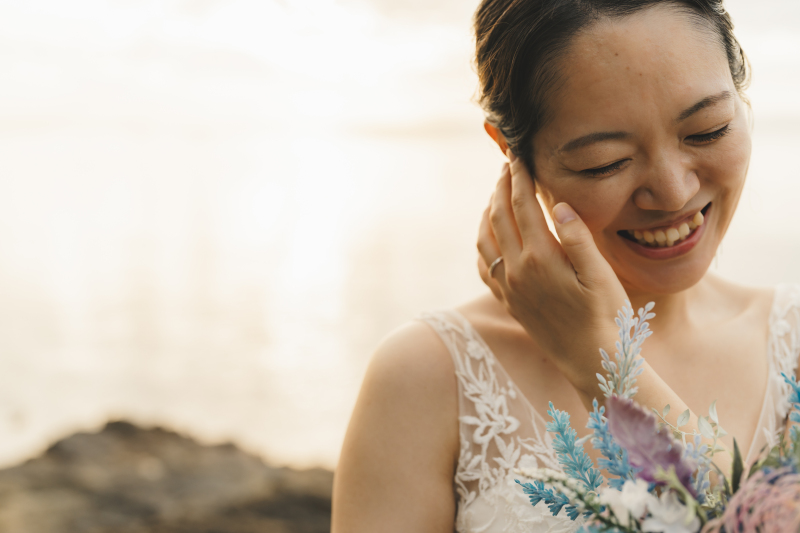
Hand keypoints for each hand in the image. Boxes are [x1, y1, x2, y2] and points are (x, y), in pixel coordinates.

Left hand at [477, 151, 628, 393]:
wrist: (591, 361)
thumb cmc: (606, 317)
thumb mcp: (601, 275)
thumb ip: (578, 238)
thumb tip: (557, 204)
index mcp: (540, 257)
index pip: (522, 205)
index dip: (518, 176)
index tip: (518, 155)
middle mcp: (516, 270)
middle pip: (498, 216)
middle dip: (500, 187)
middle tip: (506, 165)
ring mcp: (508, 287)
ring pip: (485, 240)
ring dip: (488, 212)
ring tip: (496, 195)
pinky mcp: (508, 302)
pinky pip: (484, 267)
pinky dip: (482, 244)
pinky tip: (489, 238)